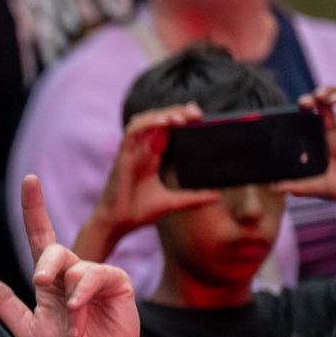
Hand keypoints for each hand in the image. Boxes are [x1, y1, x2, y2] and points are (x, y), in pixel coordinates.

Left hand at [0, 176, 141, 336]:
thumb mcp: (27, 329)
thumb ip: (6, 305)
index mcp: (50, 277)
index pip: (40, 235)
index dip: (34, 207)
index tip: (30, 179)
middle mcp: (72, 270)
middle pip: (53, 249)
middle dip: (45, 267)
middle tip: (40, 284)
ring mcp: (96, 274)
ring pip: (74, 269)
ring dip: (69, 304)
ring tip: (73, 330)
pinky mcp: (117, 281)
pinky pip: (95, 277)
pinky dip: (83, 297)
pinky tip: (81, 315)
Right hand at [76, 104, 215, 257]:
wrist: (117, 224)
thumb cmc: (138, 213)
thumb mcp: (172, 202)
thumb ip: (194, 198)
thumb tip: (218, 196)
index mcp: (150, 158)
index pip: (165, 131)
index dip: (179, 119)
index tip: (198, 116)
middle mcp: (140, 151)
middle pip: (156, 121)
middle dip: (175, 112)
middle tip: (196, 112)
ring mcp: (131, 152)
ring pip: (144, 121)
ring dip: (162, 114)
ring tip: (182, 116)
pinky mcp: (124, 156)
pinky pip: (133, 132)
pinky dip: (148, 123)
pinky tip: (165, 122)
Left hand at [284, 88, 335, 215]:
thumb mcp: (313, 187)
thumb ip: (292, 184)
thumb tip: (269, 187)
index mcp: (326, 139)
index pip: (316, 113)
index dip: (309, 104)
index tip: (301, 104)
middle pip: (334, 103)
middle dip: (324, 94)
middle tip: (315, 98)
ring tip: (333, 100)